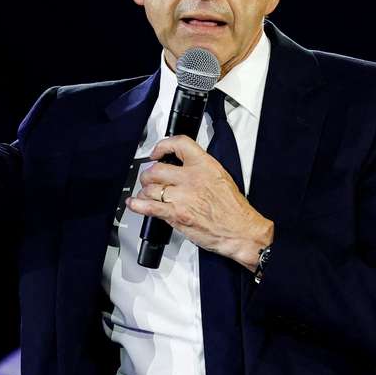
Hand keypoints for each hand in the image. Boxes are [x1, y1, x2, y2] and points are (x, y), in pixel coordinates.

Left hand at [127, 135, 272, 269]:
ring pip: (150, 188)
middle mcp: (191, 178)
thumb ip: (200, 169)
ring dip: (145, 192)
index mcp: (204, 165)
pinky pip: (149, 207)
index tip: (157, 152)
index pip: (179, 144)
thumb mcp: (220, 177)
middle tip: (150, 179)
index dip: (162, 146)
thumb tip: (182, 168)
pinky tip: (134, 203)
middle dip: (149, 175)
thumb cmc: (234, 209)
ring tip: (147, 194)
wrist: (240, 230)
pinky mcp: (176, 214)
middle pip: (157, 169)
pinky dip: (137, 205)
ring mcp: (182, 197)